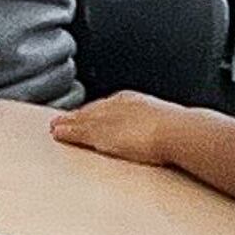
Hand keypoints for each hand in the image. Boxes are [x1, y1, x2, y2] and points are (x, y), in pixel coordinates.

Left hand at [53, 92, 194, 166]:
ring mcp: (108, 118)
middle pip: (93, 110)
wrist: (177, 131)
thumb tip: (168, 131)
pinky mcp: (101, 134)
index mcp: (133, 100)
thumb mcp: (168, 122)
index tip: (87, 115)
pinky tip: (58, 133)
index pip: (109, 105)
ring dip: (68, 122)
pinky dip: (67, 132)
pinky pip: (79, 132)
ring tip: (55, 126)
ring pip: (82, 119)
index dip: (96, 111)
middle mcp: (117, 105)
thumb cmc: (180, 130)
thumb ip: (160, 125)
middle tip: (62, 119)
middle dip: (78, 115)